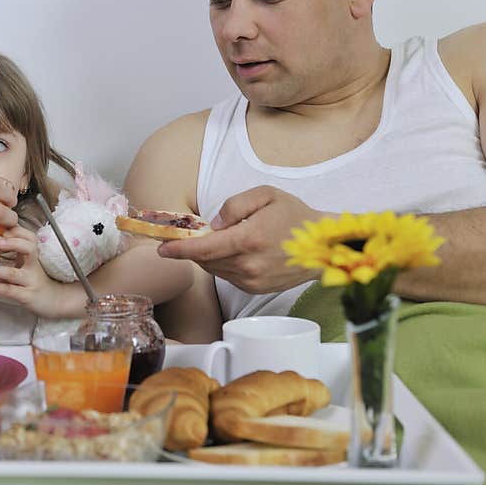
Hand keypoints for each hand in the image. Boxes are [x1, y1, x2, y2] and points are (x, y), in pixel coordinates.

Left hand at [0, 225, 76, 317]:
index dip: (16, 230)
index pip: (29, 236)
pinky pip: (10, 290)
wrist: (53, 300)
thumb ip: (13, 250)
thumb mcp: (27, 261)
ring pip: (13, 273)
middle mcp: (34, 265)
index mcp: (33, 254)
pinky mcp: (27, 296)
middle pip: (29, 248)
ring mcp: (31, 281)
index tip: (1, 228)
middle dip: (13, 243)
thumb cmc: (35, 279)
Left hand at [157, 186, 328, 292]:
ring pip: (214, 269)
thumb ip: (234, 205)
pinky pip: (227, 276)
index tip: (162, 248)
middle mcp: (248, 265)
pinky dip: (223, 263)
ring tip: (217, 239)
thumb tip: (213, 225)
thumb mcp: (266, 195)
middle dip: (192, 248)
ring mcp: (252, 281)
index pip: (203, 249)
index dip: (178, 249)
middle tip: (187, 235)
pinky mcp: (255, 289)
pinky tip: (234, 251)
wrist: (323, 246)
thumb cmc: (295, 216)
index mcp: (248, 240)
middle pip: (205, 260)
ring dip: (208, 256)